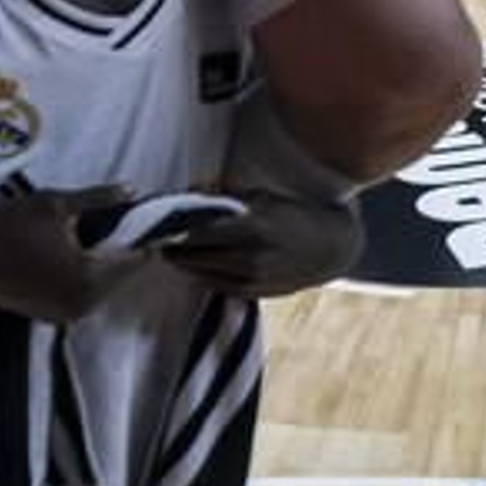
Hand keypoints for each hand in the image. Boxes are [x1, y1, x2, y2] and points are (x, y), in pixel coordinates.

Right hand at [0, 186, 141, 323]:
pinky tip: (78, 246)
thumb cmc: (6, 226)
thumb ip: (98, 200)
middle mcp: (80, 305)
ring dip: (104, 259)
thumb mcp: (56, 204)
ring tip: (105, 225)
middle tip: (128, 215)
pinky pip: (79, 291)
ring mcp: (62, 314)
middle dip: (125, 246)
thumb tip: (131, 191)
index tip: (159, 218)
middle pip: (119, 274)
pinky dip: (84, 271)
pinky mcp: (46, 313)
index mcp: (87, 279)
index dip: (149, 236)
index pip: (135, 260)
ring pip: (99, 284)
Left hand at [161, 189, 359, 297]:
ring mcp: (252, 279)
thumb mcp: (264, 197)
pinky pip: (216, 286)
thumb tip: (191, 192)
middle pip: (196, 253)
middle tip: (155, 235)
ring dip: (183, 262)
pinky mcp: (254, 293)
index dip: (175, 224)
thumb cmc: (295, 214)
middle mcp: (251, 255)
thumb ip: (227, 197)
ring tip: (167, 251)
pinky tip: (191, 267)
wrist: (330, 249)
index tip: (156, 217)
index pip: (200, 227)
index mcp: (254, 224)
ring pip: (202, 273)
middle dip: (173, 245)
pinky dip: (201, 276)